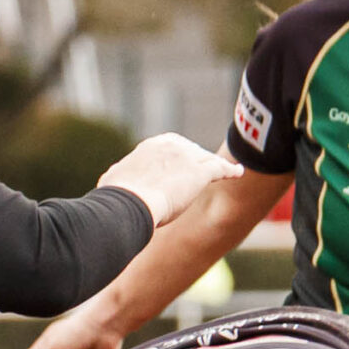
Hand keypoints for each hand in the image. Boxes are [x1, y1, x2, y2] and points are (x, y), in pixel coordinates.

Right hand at [97, 133, 242, 230]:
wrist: (129, 201)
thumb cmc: (117, 196)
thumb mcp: (114, 180)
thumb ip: (119, 176)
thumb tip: (111, 180)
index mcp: (151, 147)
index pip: (172, 147)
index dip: (179, 158)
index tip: (180, 167)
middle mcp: (171, 146)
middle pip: (192, 151)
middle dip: (198, 160)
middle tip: (203, 172)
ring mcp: (188, 157)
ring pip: (207, 159)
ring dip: (215, 165)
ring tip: (227, 171)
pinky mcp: (200, 173)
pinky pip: (220, 168)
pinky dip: (231, 170)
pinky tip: (238, 173)